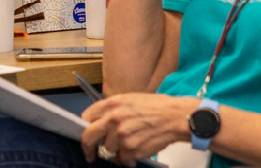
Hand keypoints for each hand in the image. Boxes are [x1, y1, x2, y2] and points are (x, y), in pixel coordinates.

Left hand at [80, 93, 198, 162]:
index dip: (84, 128)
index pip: (85, 118)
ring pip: (107, 151)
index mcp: (111, 104)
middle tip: (90, 154)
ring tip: (130, 146)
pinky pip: (123, 159)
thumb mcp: (130, 100)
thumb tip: (99, 123)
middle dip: (88, 148)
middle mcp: (113, 119)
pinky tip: (137, 151)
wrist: (176, 117)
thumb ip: (112, 110)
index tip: (86, 135)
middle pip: (88, 138)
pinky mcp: (130, 149)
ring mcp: (120, 135)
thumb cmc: (157, 107)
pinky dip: (129, 159)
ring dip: (116, 152)